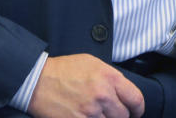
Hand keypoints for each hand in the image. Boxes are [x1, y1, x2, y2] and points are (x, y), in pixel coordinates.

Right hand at [28, 54, 144, 117]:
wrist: (38, 80)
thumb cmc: (64, 70)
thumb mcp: (93, 63)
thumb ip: (111, 77)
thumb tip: (123, 91)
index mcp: (109, 77)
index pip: (136, 99)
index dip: (138, 108)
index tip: (135, 111)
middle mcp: (103, 95)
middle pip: (124, 115)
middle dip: (121, 116)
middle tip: (114, 114)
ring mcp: (90, 111)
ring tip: (97, 114)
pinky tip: (89, 117)